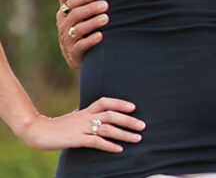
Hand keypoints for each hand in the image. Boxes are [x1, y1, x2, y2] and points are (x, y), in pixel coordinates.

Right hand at [20, 97, 143, 151]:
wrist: (36, 131)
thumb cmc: (55, 126)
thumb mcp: (72, 117)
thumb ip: (83, 114)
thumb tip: (89, 110)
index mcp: (84, 111)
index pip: (105, 102)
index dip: (120, 103)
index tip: (133, 107)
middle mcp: (85, 117)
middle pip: (111, 115)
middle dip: (128, 120)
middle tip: (143, 126)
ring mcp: (81, 128)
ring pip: (107, 128)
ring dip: (124, 133)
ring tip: (137, 138)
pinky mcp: (76, 139)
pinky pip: (96, 142)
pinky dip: (109, 145)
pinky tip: (119, 149)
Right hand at [56, 0, 107, 68]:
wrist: (76, 55)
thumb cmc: (76, 28)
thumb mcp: (70, 14)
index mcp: (63, 15)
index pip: (71, 3)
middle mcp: (64, 26)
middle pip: (76, 15)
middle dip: (91, 9)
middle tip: (106, 4)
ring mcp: (68, 40)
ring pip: (79, 30)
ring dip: (92, 23)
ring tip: (106, 18)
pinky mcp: (74, 53)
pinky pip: (81, 46)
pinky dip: (90, 41)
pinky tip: (100, 36)